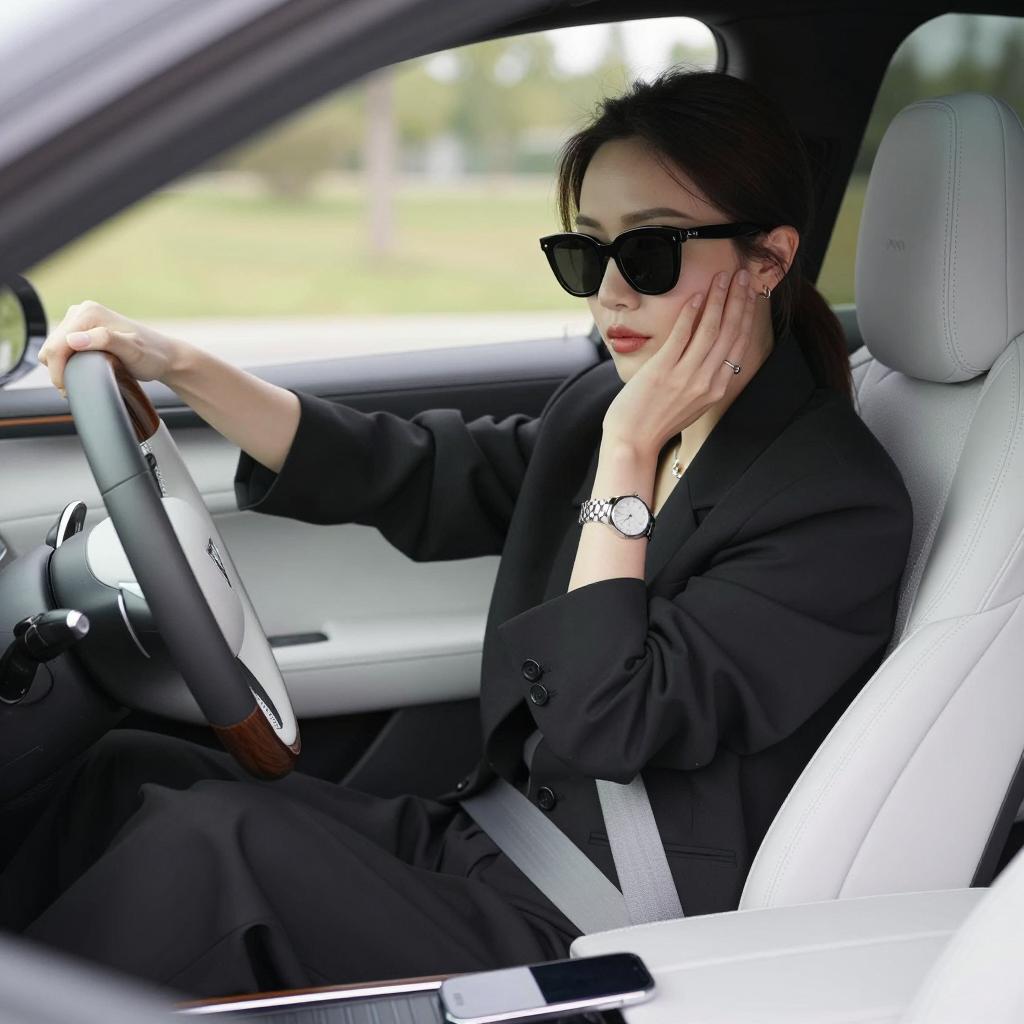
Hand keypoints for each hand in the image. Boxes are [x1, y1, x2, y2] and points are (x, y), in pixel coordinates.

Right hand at [38, 300, 187, 398]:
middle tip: (74, 389)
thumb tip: (73, 340)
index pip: (56, 344)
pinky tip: (81, 372)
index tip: (68, 389)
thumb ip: (105, 341)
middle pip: (51, 346)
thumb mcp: (132, 351)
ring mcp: (80, 319)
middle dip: (58, 370)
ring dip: (61, 367)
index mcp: (89, 312)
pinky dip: (66, 362)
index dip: (58, 370)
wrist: (165, 356)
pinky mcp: (82, 329)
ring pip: (54, 348)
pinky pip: (61, 348)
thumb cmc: (152, 355)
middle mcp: (82, 311)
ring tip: (81, 381)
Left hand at [602, 268, 757, 454]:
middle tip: (743, 275)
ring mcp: (686, 376)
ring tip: (723, 277)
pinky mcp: (663, 371)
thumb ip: (705, 379)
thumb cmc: (658, 421)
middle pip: (730, 332)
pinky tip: (696, 296)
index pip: (739, 344)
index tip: (751, 293)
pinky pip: (682, 336)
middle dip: (739, 300)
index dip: (747, 315)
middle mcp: (707, 381)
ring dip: (719, 299)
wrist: (633, 441)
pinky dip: (690, 314)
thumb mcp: (692, 403)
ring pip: (710, 329)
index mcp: (717, 388)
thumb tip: (711, 353)